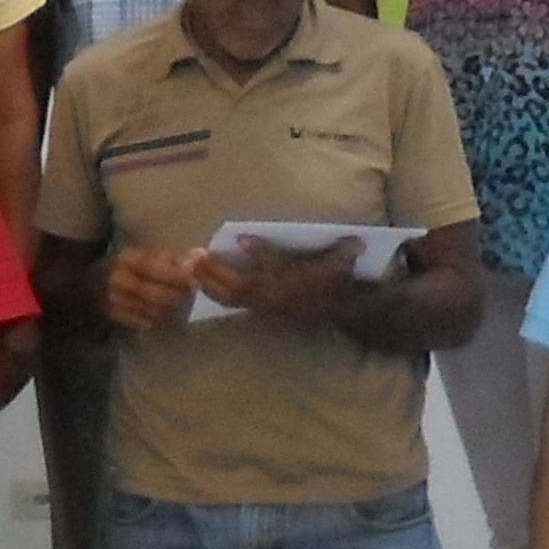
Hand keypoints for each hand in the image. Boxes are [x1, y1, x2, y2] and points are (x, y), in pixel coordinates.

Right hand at [103, 247, 206, 331]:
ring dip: (169, 309)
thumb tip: (193, 262)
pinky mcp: (114, 316)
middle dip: (177, 297)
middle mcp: (120, 280)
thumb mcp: (142, 256)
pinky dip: (156, 319)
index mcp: (128, 260)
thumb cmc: (124, 267)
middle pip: (157, 295)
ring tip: (177, 304)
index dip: (178, 278)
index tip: (194, 281)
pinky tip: (161, 314)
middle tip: (189, 296)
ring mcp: (115, 300)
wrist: (87, 284)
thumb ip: (167, 260)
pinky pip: (143, 322)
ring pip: (152, 311)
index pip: (158, 270)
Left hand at [195, 238, 364, 323]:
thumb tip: (358, 239)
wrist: (337, 310)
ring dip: (208, 280)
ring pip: (230, 295)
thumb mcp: (341, 260)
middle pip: (241, 283)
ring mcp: (264, 303)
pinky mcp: (257, 309)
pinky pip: (229, 302)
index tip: (242, 237)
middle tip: (195, 253)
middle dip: (217, 270)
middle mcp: (277, 293)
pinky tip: (195, 279)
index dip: (260, 252)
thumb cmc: (335, 278)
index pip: (276, 265)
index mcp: (295, 279)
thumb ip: (345, 248)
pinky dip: (211, 291)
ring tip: (189, 262)